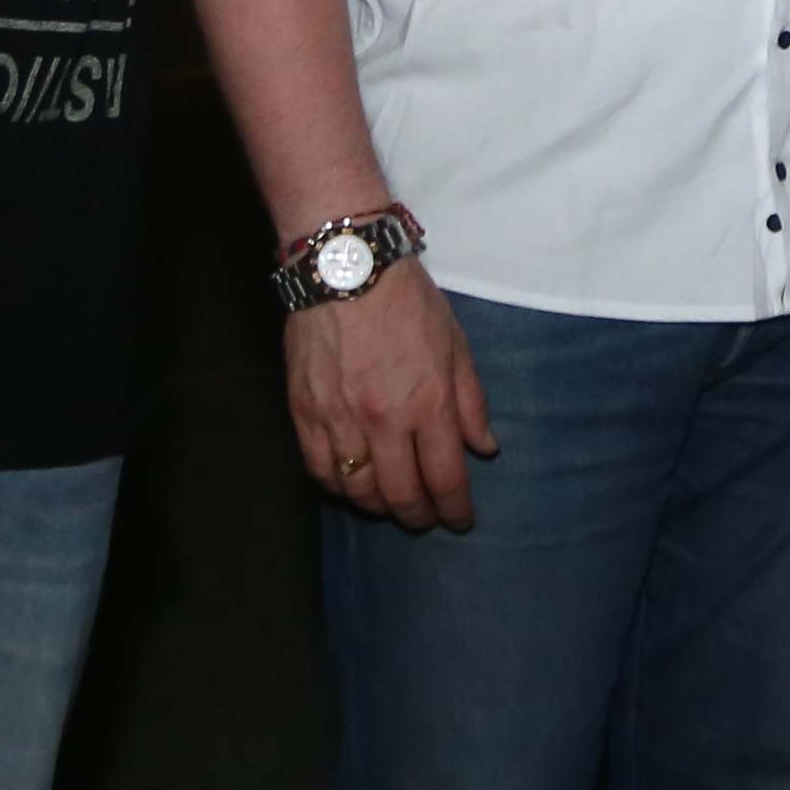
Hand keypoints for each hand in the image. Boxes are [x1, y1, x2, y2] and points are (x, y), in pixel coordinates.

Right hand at [293, 269, 496, 530]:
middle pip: (401, 494)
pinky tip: (350, 486)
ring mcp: (340, 419)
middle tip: (426, 520)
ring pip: (357, 490)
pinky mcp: (304, 412)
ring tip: (390, 506)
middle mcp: (384, 420)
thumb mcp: (456, 345)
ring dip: (378, 507)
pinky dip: (337, 487)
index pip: (445, 478)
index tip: (460, 520)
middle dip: (418, 516)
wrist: (346, 269)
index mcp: (428, 403)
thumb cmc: (408, 301)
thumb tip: (485, 448)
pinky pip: (319, 469)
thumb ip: (471, 402)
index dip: (455, 509)